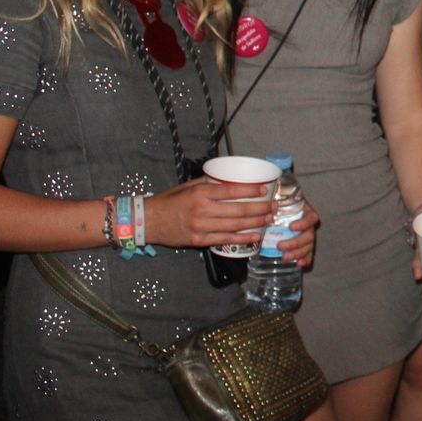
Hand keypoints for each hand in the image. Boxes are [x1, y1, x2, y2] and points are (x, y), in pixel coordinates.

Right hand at [146, 178, 273, 249]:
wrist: (147, 221)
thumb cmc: (168, 201)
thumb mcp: (187, 186)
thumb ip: (208, 184)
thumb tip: (230, 179)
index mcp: (200, 193)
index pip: (232, 191)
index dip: (251, 191)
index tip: (265, 190)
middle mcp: (202, 210)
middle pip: (239, 210)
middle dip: (260, 208)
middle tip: (274, 206)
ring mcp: (201, 227)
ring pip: (235, 226)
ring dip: (256, 223)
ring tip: (269, 219)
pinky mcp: (199, 240)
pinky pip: (225, 240)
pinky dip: (242, 238)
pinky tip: (255, 235)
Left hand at [275, 201, 318, 267]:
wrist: (281, 209)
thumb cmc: (280, 205)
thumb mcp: (278, 203)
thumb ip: (274, 207)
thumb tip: (267, 213)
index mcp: (306, 212)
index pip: (311, 218)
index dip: (303, 223)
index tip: (291, 227)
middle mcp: (309, 225)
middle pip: (309, 235)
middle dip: (295, 243)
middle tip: (279, 246)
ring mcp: (308, 236)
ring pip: (309, 246)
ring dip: (298, 253)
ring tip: (284, 257)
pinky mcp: (305, 246)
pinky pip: (309, 254)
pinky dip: (305, 259)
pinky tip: (299, 264)